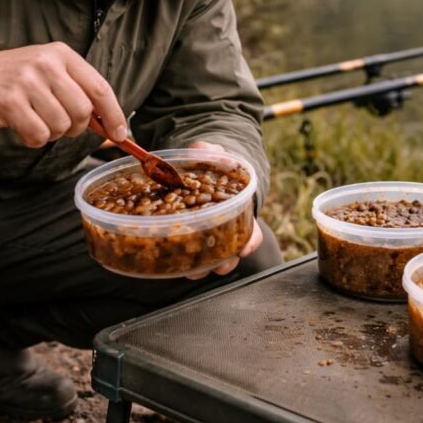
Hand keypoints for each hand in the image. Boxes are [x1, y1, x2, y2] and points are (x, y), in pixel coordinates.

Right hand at [0, 42, 127, 148]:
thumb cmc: (12, 80)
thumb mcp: (47, 73)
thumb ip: (77, 92)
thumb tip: (110, 125)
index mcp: (61, 54)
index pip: (99, 87)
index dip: (113, 115)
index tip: (120, 134)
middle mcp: (46, 63)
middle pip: (82, 110)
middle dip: (76, 127)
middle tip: (59, 125)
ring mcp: (27, 81)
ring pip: (61, 125)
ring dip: (52, 133)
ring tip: (35, 121)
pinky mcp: (9, 101)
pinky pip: (38, 134)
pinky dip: (34, 139)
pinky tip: (22, 127)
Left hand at [185, 140, 262, 279]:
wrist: (190, 172)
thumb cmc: (207, 165)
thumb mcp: (210, 154)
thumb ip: (207, 152)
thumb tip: (199, 151)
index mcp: (236, 211)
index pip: (252, 232)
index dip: (250, 241)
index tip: (244, 248)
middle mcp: (224, 229)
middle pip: (231, 253)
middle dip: (226, 262)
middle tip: (218, 265)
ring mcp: (204, 238)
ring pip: (209, 261)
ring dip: (202, 268)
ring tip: (191, 271)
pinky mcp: (183, 240)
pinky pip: (185, 257)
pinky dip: (180, 262)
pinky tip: (170, 262)